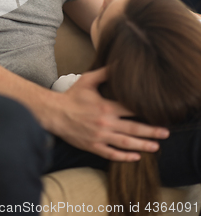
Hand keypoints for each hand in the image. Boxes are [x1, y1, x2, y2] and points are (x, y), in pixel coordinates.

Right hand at [54, 67, 169, 161]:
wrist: (55, 113)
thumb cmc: (72, 96)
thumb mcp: (87, 80)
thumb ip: (104, 73)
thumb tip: (119, 64)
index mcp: (106, 107)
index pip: (130, 109)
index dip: (145, 111)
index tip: (158, 112)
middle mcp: (105, 123)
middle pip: (133, 128)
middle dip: (151, 131)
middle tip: (165, 133)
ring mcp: (100, 136)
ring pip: (125, 143)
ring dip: (142, 145)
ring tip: (156, 147)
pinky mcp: (93, 146)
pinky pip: (111, 154)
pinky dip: (124, 157)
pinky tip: (136, 157)